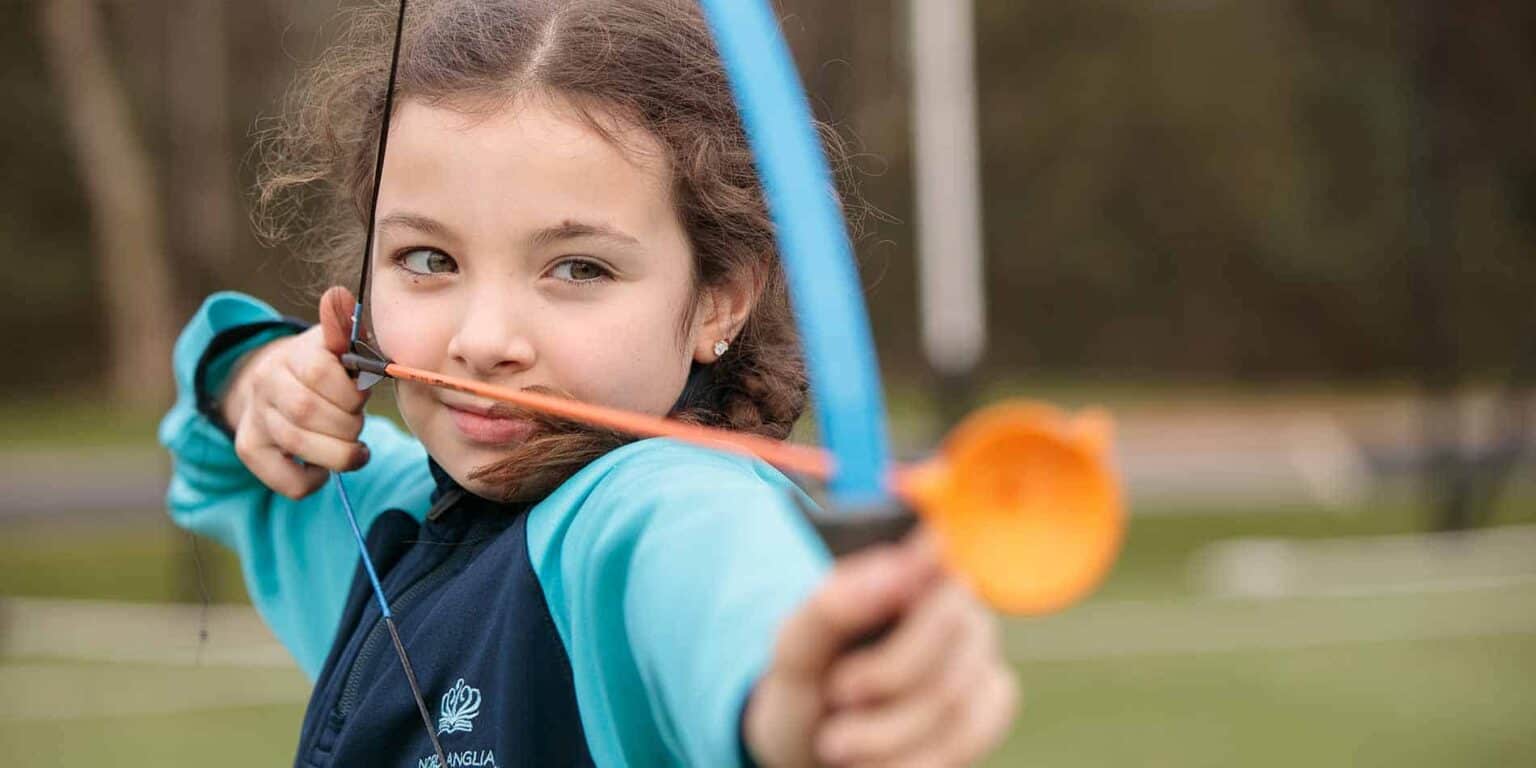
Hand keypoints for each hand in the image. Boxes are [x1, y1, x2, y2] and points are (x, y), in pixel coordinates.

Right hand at [221, 286, 370, 498]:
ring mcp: (254, 417)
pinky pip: (284, 479)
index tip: (361, 397)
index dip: (350, 392)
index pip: (319, 372)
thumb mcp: (338, 345)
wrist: (275, 384)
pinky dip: (312, 480)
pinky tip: (324, 468)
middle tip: (357, 424)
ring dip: (337, 453)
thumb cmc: (325, 369)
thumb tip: (338, 295)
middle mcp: (266, 382)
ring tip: (354, 450)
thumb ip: (346, 328)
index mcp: (293, 353)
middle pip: (307, 411)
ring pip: (297, 443)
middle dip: (346, 425)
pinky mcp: (249, 448)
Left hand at [745, 530, 1018, 766]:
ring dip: (886, 733)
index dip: (920, 564)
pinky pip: (971, 733)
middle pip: (949, 628)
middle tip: (835, 697)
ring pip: (955, 693)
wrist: (816, 745)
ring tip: (836, 744)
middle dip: (884, 676)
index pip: (934, 547)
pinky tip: (877, 764)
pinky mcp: (992, 701)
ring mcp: (980, 650)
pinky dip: (916, 759)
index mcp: (904, 568)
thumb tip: (897, 568)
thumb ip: (832, 606)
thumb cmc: (810, 682)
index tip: (888, 602)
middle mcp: (954, 600)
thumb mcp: (794, 648)